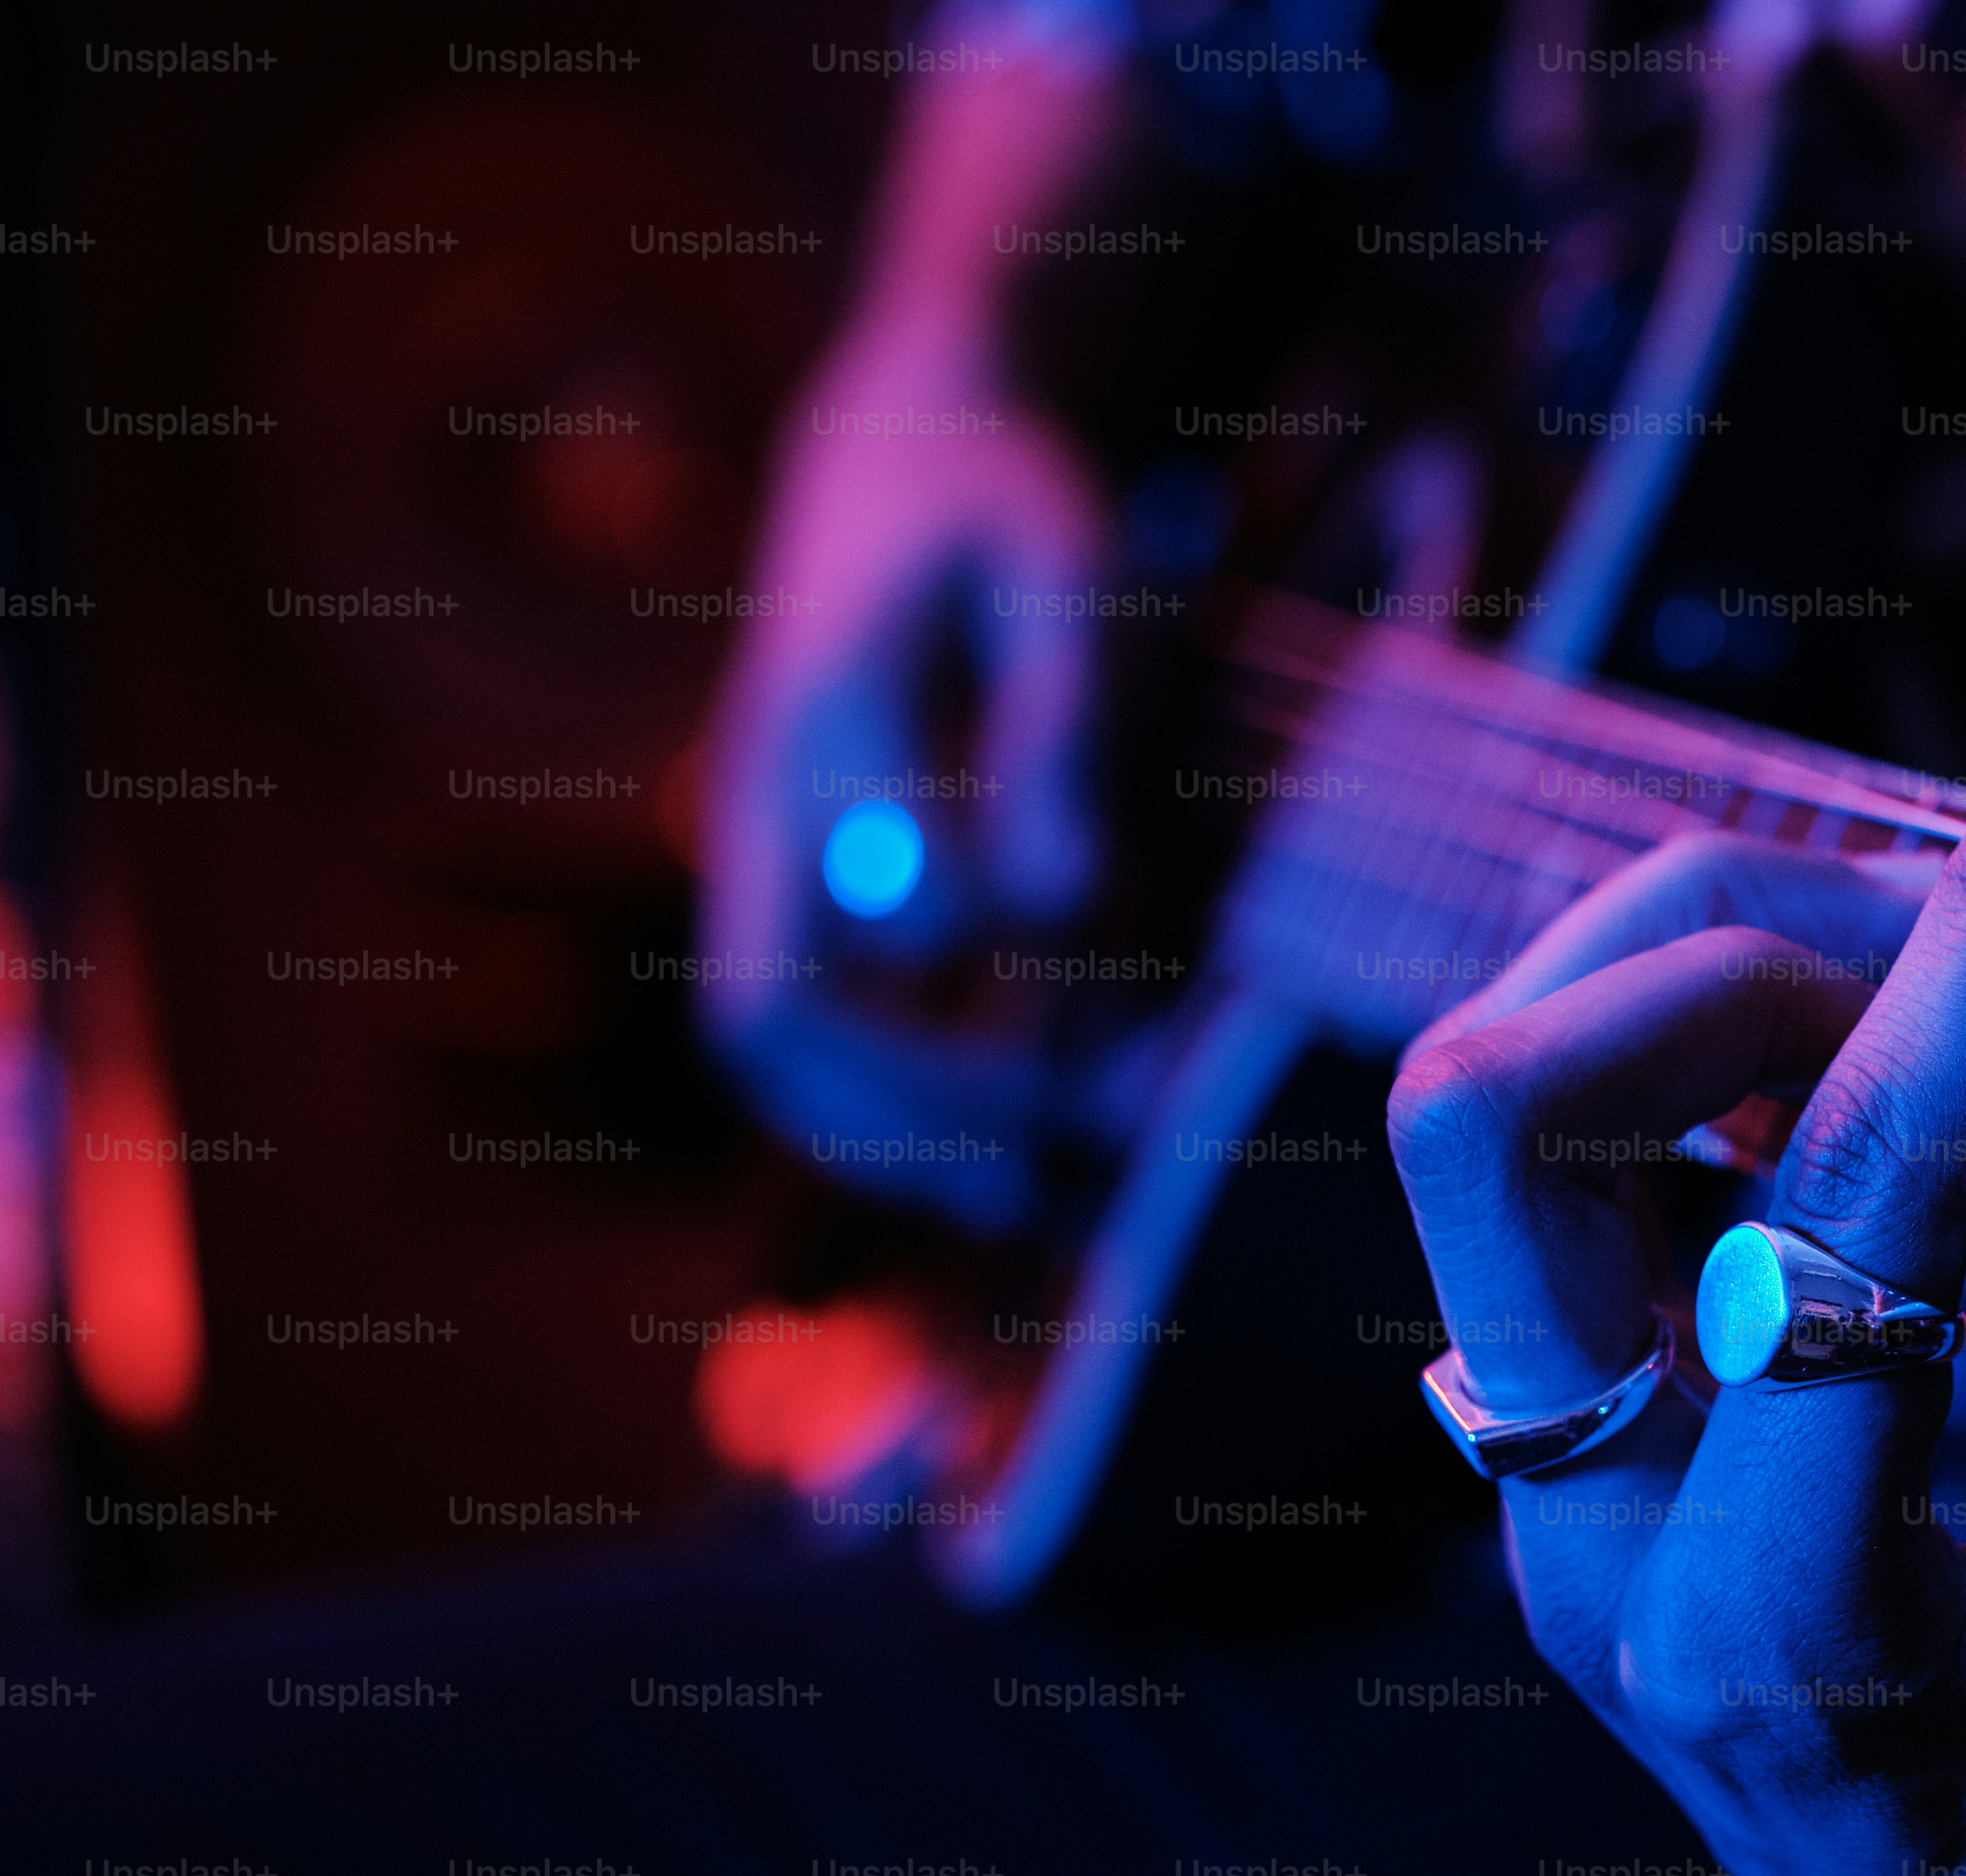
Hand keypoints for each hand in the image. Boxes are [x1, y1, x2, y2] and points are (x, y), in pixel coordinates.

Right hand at [695, 37, 1128, 1232]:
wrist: (912, 444)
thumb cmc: (1008, 496)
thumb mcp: (1062, 572)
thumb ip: (1057, 728)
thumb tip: (1053, 904)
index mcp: (821, 715)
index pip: (832, 918)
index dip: (927, 1031)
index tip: (1058, 1094)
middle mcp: (765, 797)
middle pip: (770, 1014)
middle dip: (895, 1122)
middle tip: (1031, 1188)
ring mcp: (769, 843)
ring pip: (775, 1033)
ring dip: (887, 1133)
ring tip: (1025, 1203)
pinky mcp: (803, 870)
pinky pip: (814, 1013)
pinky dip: (894, 1093)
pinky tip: (1010, 1151)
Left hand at [1388, 667, 1965, 1875]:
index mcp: (1767, 1641)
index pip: (1837, 1201)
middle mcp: (1606, 1549)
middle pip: (1495, 1106)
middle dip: (1738, 926)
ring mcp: (1573, 1493)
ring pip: (1508, 1101)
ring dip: (1725, 956)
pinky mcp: (1607, 1443)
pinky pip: (1604, 1163)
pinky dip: (1751, 1045)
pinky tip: (1949, 1050)